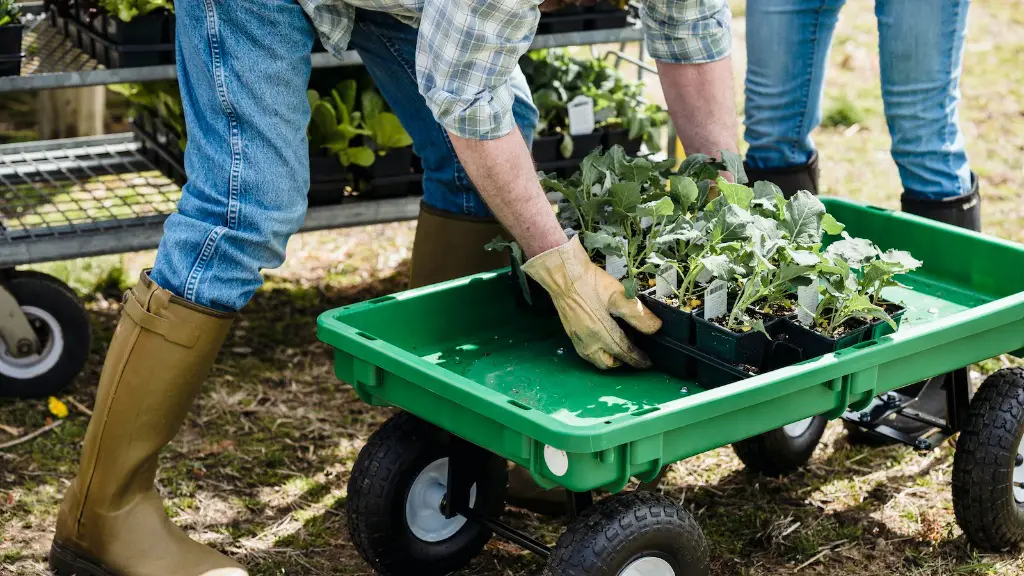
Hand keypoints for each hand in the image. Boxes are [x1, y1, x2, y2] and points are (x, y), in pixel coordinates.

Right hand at [522, 237, 661, 369]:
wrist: (564, 276)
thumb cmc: (591, 284)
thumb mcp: (618, 295)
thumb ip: (637, 313)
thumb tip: (655, 328)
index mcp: (602, 334)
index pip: (624, 353)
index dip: (638, 359)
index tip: (647, 362)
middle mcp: (589, 342)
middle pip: (608, 362)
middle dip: (622, 361)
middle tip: (632, 350)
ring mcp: (578, 339)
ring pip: (595, 359)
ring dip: (609, 357)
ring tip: (618, 343)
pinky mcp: (571, 333)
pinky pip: (586, 351)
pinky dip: (598, 351)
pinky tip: (602, 337)